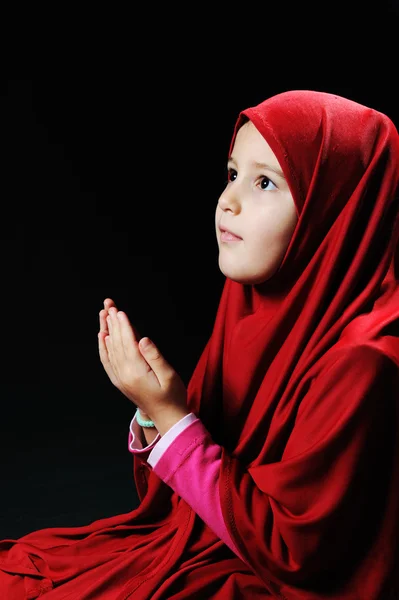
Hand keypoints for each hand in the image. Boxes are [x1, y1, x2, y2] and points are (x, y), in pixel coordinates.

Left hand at [98, 298, 186, 421]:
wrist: (167, 418)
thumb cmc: (172, 396)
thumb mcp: (169, 375)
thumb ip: (155, 356)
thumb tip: (142, 339)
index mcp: (136, 372)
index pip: (127, 343)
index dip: (123, 325)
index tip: (118, 311)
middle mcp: (124, 375)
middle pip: (116, 343)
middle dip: (112, 322)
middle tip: (108, 304)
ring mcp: (120, 379)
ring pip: (109, 349)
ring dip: (106, 330)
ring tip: (103, 314)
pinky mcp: (120, 381)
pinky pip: (107, 361)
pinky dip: (103, 347)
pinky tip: (103, 337)